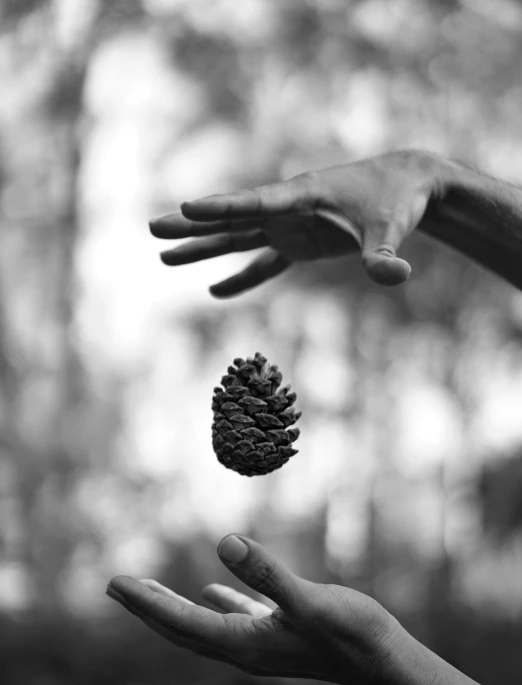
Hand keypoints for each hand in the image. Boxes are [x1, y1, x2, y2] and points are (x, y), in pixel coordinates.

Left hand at [107, 534, 403, 684]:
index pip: (181, 623)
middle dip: (147, 608)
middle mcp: (245, 650)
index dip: (146, 603)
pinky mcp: (278, 634)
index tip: (115, 583)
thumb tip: (224, 541)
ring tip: (147, 593)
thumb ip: (266, 574)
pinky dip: (213, 605)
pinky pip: (233, 619)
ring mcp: (261, 644)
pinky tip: (208, 592)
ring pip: (203, 625)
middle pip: (182, 629)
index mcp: (245, 644)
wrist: (384, 663)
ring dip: (172, 608)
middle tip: (114, 586)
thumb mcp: (309, 601)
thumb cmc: (352, 634)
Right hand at [149, 149, 443, 294]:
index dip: (221, 208)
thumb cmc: (398, 200)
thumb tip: (394, 276)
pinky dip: (242, 278)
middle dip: (193, 225)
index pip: (255, 203)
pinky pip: (264, 262)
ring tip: (164, 258)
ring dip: (203, 247)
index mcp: (303, 196)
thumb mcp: (392, 228)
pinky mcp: (300, 242)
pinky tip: (215, 291)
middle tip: (152, 228)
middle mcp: (289, 209)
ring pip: (238, 237)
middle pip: (232, 218)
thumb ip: (385, 255)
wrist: (406, 185)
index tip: (186, 207)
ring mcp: (291, 226)